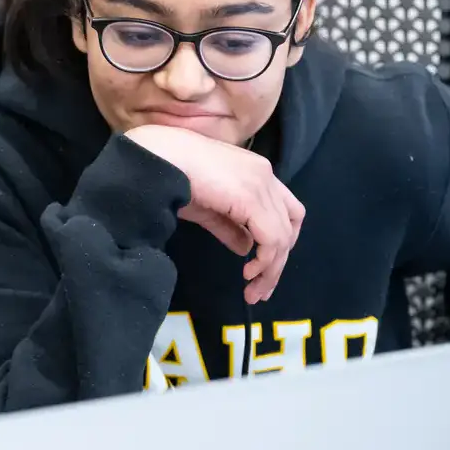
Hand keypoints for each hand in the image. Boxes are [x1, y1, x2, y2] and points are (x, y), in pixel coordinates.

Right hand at [123, 124, 305, 303]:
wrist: (158, 158)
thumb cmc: (173, 174)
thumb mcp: (207, 207)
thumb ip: (230, 226)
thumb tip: (246, 249)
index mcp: (256, 171)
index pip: (286, 210)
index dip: (280, 240)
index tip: (264, 267)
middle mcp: (265, 175)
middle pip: (290, 225)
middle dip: (277, 262)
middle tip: (261, 290)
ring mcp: (261, 184)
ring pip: (282, 237)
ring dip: (270, 270)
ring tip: (253, 291)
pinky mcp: (252, 198)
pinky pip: (271, 239)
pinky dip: (265, 261)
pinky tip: (248, 274)